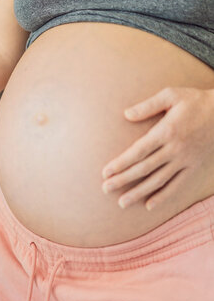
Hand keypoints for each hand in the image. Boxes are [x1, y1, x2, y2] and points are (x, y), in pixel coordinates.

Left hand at [101, 87, 213, 209]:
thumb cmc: (194, 101)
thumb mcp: (171, 95)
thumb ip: (147, 106)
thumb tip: (126, 114)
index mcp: (166, 131)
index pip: (139, 151)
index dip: (121, 163)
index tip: (105, 172)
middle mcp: (175, 149)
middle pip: (144, 168)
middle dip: (123, 180)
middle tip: (105, 189)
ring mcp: (185, 160)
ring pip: (158, 180)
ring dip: (139, 192)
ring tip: (122, 203)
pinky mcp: (194, 166)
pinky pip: (177, 185)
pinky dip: (163, 196)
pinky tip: (149, 205)